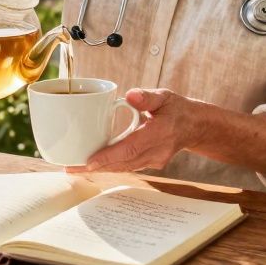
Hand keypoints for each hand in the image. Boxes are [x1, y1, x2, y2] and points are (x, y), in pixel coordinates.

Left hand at [68, 89, 202, 173]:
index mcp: (160, 133)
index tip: (89, 162)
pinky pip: (128, 167)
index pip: (131, 148)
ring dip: (100, 169)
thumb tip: (130, 95)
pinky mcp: (150, 164)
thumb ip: (147, 96)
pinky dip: (110, 167)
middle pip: (123, 163)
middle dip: (96, 167)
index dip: (109, 156)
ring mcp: (155, 161)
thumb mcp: (165, 96)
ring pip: (124, 168)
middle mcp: (157, 152)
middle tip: (71, 168)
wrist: (194, 126)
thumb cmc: (177, 109)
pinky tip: (92, 166)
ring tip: (75, 169)